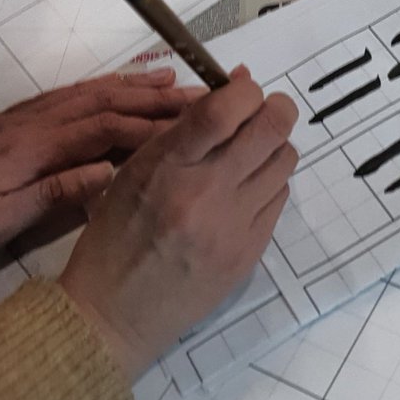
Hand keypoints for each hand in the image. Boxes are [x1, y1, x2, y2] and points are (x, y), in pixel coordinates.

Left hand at [0, 67, 200, 263]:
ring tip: (173, 79)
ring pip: (91, 92)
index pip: (106, 130)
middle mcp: (36, 122)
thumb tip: (111, 172)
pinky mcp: (18, 120)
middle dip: (155, 98)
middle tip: (201, 95)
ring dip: (134, 85)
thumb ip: (54, 195)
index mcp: (35, 148)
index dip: (152, 129)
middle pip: (106, 101)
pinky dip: (104, 87)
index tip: (194, 130)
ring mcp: (26, 117)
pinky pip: (72, 95)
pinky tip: (120, 88)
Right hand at [60, 67, 297, 380]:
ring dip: (273, 147)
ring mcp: (232, 227)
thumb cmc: (116, 235)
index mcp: (167, 168)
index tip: (245, 88)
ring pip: (284, 161)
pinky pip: (279, 198)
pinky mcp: (249, 253)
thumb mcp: (134, 170)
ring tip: (251, 155)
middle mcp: (204, 194)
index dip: (246, 90)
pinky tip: (245, 192)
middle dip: (276, 109)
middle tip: (266, 111)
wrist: (115, 314)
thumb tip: (237, 85)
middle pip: (271, 129)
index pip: (224, 111)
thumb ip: (185, 129)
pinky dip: (268, 184)